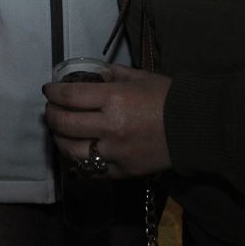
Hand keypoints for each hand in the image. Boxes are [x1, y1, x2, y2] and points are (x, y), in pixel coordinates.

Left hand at [42, 63, 172, 178]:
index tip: (48, 90)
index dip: (53, 93)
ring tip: (60, 132)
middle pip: (65, 124)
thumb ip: (113, 74)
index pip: (70, 96)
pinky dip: (80, 160)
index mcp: (114, 99)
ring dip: (59, 139)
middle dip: (51, 115)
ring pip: (72, 151)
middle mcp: (110, 127)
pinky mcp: (122, 171)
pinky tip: (77, 151)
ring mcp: (115, 152)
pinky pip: (92, 169)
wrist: (196, 128)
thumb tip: (94, 75)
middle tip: (51, 109)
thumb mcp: (140, 77)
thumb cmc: (168, 98)